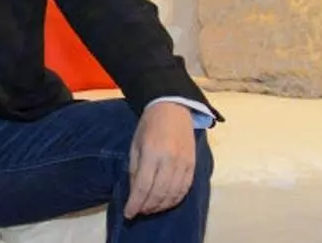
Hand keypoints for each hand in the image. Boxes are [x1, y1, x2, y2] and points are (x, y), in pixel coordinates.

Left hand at [124, 101, 194, 217]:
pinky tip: (166, 203)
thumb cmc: (149, 125)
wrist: (173, 108)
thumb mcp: (135, 144)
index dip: (135, 203)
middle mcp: (170, 160)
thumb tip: (135, 192)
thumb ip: (135, 169)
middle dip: (147, 207)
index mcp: (152, 153)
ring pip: (173, 194)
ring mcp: (184, 163)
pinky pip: (185, 188)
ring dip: (161, 206)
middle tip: (138, 212)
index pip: (143, 186)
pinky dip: (175, 199)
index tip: (129, 213)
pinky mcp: (193, 165)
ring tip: (150, 209)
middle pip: (158, 193)